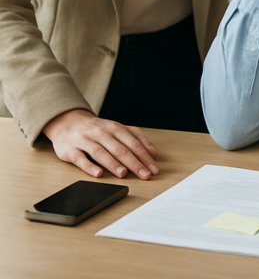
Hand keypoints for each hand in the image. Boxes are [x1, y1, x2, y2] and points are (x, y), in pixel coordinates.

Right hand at [42, 109, 158, 179]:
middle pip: (120, 148)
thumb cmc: (97, 129)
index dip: (144, 156)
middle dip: (134, 163)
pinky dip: (89, 166)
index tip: (153, 169)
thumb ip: (136, 138)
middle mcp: (101, 133)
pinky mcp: (70, 150)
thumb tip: (153, 153)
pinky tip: (98, 174)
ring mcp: (85, 140)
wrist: (68, 121)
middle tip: (144, 175)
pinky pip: (80, 159)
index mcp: (115, 128)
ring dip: (113, 164)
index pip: (133, 143)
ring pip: (101, 152)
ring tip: (124, 174)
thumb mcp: (117, 129)